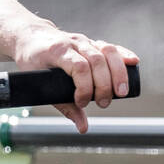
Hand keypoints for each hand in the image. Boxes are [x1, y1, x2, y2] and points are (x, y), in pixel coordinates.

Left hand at [12, 23, 137, 132]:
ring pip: (107, 51)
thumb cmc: (32, 61)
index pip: (78, 66)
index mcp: (57, 51)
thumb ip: (63, 106)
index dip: (85, 87)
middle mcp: (73, 43)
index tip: (81, 102)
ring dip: (118, 73)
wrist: (29, 35)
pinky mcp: (91, 42)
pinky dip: (123, 55)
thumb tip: (83, 128)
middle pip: (97, 60)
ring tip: (121, 93)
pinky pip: (111, 47)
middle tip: (102, 103)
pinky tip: (134, 63)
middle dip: (104, 85)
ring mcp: (83, 41)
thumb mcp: (39, 83)